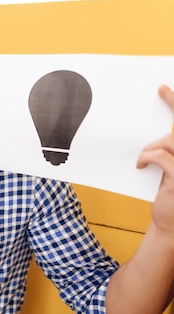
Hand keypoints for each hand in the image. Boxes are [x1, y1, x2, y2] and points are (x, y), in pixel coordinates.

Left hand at [138, 85, 173, 233]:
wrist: (169, 225)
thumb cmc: (170, 196)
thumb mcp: (171, 169)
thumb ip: (170, 151)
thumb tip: (158, 133)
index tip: (164, 88)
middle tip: (162, 90)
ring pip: (172, 141)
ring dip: (153, 146)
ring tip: (144, 158)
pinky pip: (162, 156)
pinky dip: (149, 157)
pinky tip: (142, 165)